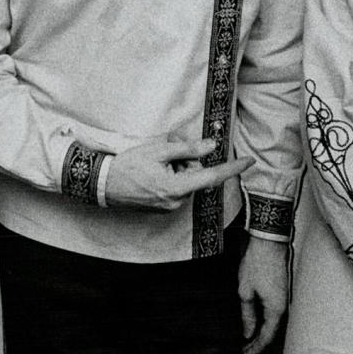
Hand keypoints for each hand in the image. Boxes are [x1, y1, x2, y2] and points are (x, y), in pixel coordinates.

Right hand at [103, 137, 252, 212]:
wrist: (103, 184)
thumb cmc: (128, 166)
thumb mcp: (158, 151)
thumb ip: (187, 149)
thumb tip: (211, 145)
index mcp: (176, 188)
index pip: (212, 177)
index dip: (232, 168)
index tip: (249, 162)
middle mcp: (176, 202)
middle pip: (196, 176)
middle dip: (187, 161)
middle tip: (167, 151)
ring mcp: (169, 207)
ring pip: (186, 182)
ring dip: (177, 169)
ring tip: (155, 164)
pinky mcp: (163, 208)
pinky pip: (177, 189)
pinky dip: (171, 178)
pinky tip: (153, 173)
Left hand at [239, 236, 289, 353]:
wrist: (269, 241)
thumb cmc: (258, 263)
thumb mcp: (245, 291)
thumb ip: (247, 314)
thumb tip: (248, 332)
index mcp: (276, 310)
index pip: (266, 338)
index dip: (253, 349)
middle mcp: (283, 307)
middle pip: (270, 332)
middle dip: (255, 343)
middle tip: (241, 350)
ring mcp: (283, 299)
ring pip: (271, 323)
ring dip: (259, 332)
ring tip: (243, 339)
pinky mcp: (280, 291)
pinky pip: (272, 312)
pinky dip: (262, 320)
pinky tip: (251, 320)